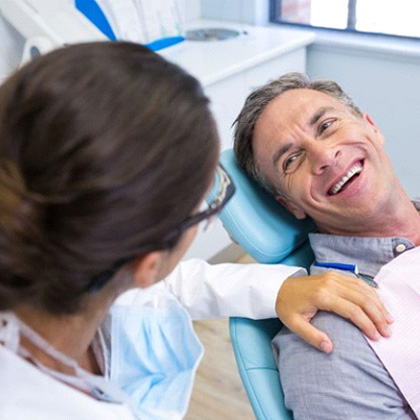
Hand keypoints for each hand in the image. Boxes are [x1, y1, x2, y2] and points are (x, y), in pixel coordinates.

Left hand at [275, 272, 392, 352]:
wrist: (278, 287)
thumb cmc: (287, 306)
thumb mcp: (294, 324)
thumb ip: (311, 336)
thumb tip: (330, 348)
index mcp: (321, 296)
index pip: (352, 310)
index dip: (367, 324)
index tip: (375, 337)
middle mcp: (330, 284)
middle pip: (362, 299)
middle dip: (377, 316)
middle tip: (387, 332)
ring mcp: (333, 277)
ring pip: (363, 289)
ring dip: (377, 304)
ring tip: (388, 319)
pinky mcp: (334, 275)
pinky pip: (357, 282)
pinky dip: (371, 292)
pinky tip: (378, 302)